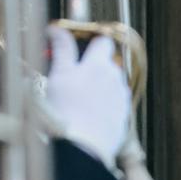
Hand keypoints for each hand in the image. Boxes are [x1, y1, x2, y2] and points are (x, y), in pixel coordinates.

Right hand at [46, 31, 132, 165]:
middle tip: (74, 77)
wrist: (80, 148)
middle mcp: (114, 78)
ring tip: (81, 100)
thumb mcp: (58, 76)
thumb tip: (57, 30)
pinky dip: (104, 105)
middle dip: (94, 66)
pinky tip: (90, 114)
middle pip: (107, 63)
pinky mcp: (123, 116)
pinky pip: (114, 103)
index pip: (101, 41)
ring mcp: (121, 98)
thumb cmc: (64, 112)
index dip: (89, 43)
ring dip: (100, 86)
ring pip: (111, 84)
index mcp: (98, 64)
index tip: (74, 49)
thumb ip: (61, 50)